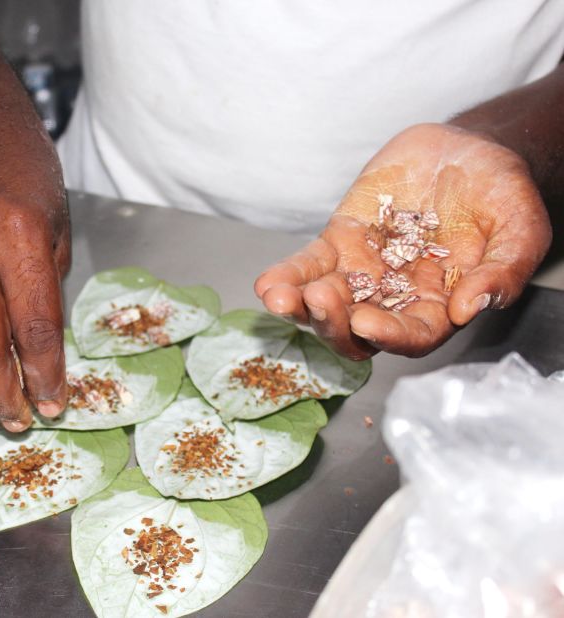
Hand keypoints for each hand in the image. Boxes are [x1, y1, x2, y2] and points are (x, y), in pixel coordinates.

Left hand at [255, 123, 550, 359]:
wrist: (468, 150)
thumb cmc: (501, 194)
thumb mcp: (520, 228)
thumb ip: (504, 271)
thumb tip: (472, 308)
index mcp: (439, 306)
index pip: (412, 335)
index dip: (390, 335)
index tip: (367, 324)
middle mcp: (395, 299)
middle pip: (356, 330)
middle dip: (333, 323)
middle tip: (320, 301)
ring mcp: (362, 273)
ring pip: (325, 304)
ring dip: (299, 307)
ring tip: (280, 297)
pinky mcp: (338, 243)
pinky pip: (308, 265)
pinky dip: (287, 276)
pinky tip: (268, 284)